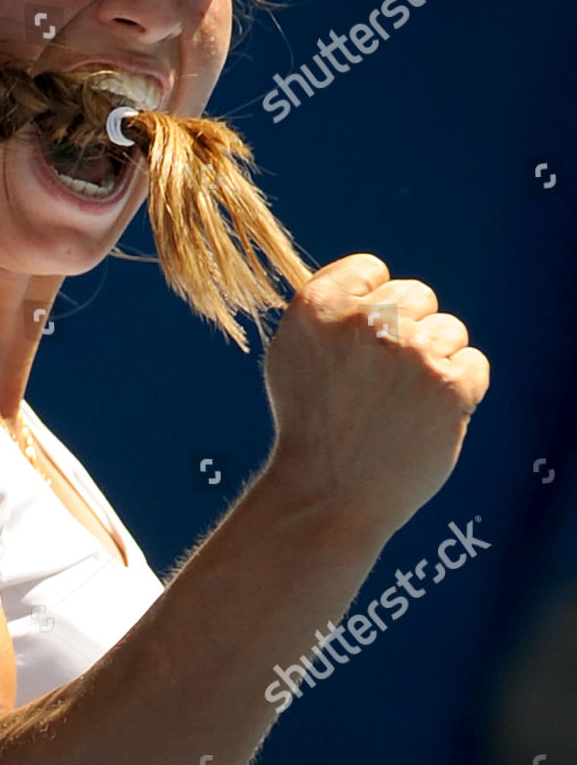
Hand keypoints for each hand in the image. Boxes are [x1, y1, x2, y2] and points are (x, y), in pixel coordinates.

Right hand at [261, 253, 489, 540]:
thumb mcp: (292, 355)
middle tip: (381, 383)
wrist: (329, 494)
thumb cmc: (310, 426)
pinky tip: (426, 417)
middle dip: (406, 332)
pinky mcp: (449, 384)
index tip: (361, 344)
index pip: (371, 270)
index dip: (370, 306)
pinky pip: (473, 364)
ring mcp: (411, 351)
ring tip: (401, 405)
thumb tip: (372, 286)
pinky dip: (459, 391)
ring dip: (434, 362)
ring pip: (448, 330)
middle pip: (415, 295)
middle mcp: (366, 321)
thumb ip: (329, 313)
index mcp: (319, 306)